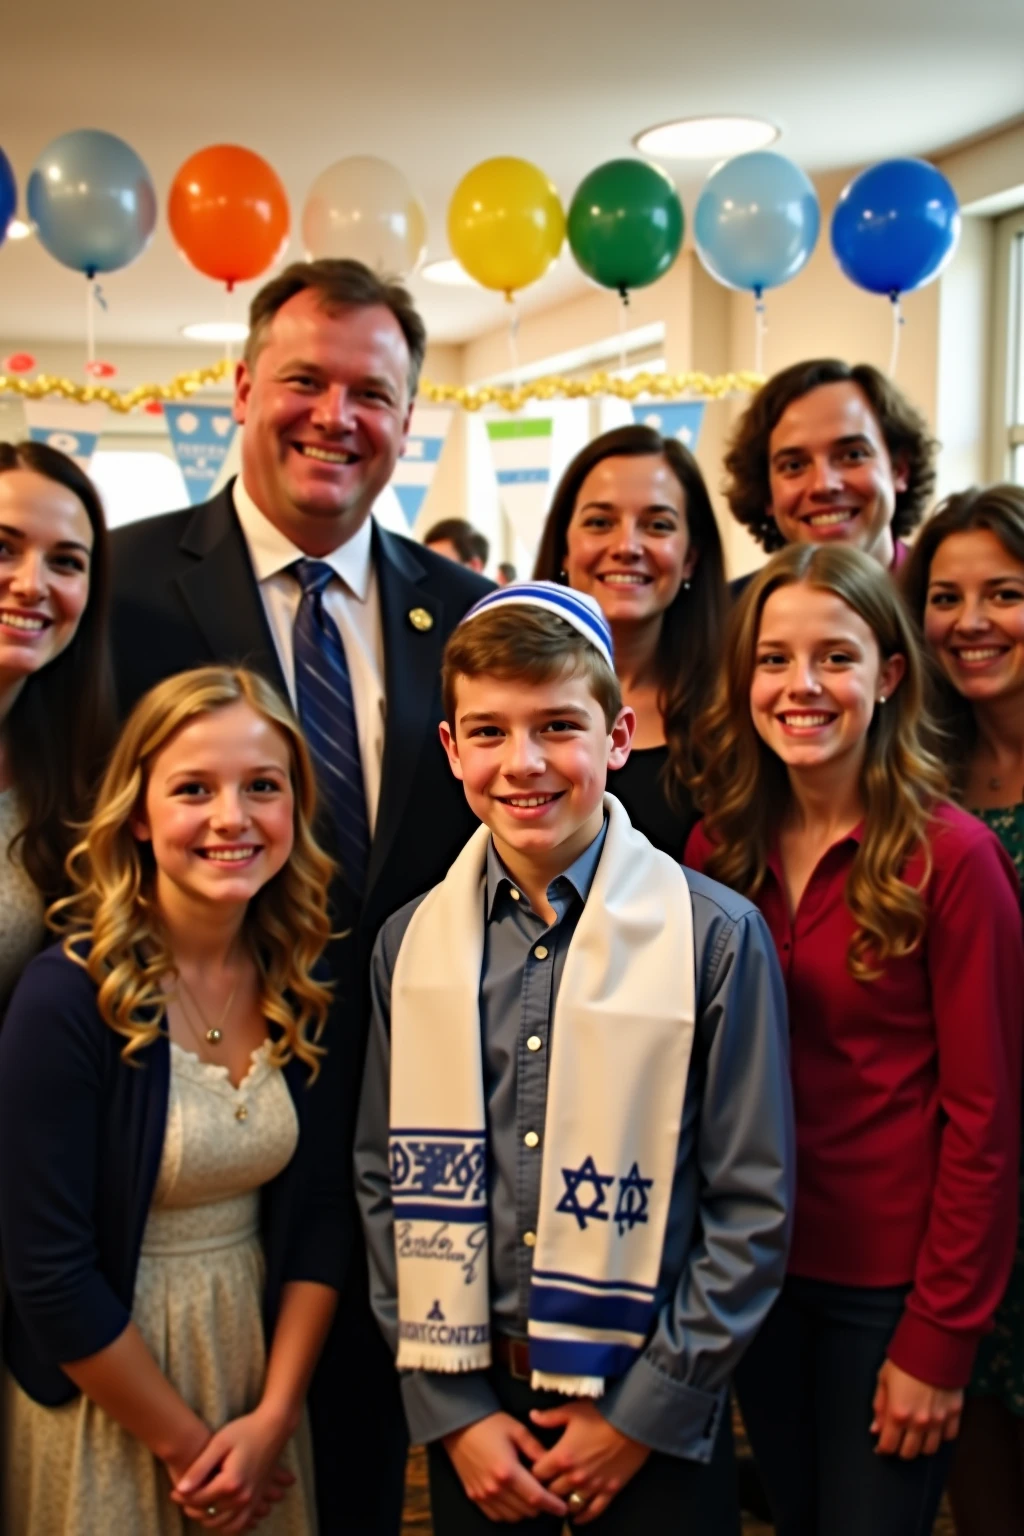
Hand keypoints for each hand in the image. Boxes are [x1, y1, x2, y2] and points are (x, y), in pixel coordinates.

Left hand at [171, 1406, 295, 1531]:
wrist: (273, 1427)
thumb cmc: (244, 1430)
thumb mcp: (219, 1443)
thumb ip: (199, 1468)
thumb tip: (180, 1489)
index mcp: (231, 1482)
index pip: (199, 1499)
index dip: (182, 1497)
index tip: (173, 1491)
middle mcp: (243, 1496)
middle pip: (209, 1514)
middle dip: (192, 1508)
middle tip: (183, 1498)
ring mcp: (252, 1500)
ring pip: (224, 1524)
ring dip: (208, 1520)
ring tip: (198, 1507)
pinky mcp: (258, 1500)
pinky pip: (241, 1524)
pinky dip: (228, 1526)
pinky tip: (219, 1518)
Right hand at [443, 1412, 568, 1522]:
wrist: (459, 1425)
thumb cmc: (490, 1423)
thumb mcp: (517, 1430)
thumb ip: (536, 1449)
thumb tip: (553, 1464)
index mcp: (508, 1471)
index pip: (536, 1497)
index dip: (552, 1505)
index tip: (563, 1507)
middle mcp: (494, 1488)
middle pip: (525, 1510)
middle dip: (541, 1506)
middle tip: (548, 1496)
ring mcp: (483, 1494)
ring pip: (512, 1516)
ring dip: (525, 1510)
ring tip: (531, 1496)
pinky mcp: (474, 1496)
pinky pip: (496, 1515)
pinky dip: (509, 1512)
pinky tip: (514, 1499)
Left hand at [529, 1401, 649, 1522]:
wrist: (632, 1421)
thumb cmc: (601, 1414)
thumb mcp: (572, 1411)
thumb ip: (550, 1417)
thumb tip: (532, 1416)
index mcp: (562, 1456)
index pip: (537, 1474)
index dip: (534, 1471)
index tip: (535, 1469)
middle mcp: (574, 1476)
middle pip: (551, 1492)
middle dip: (546, 1489)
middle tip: (546, 1486)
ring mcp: (592, 1486)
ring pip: (570, 1505)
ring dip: (564, 1502)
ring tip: (561, 1499)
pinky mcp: (609, 1491)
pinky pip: (593, 1511)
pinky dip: (583, 1517)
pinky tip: (578, 1518)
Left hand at [871, 1359, 962, 1458]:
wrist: (934, 1344)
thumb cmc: (905, 1359)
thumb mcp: (883, 1379)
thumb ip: (879, 1407)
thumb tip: (876, 1429)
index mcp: (898, 1414)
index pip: (889, 1446)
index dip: (883, 1448)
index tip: (881, 1446)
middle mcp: (919, 1422)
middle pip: (909, 1452)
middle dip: (900, 1448)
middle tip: (898, 1438)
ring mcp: (939, 1420)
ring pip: (930, 1449)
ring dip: (921, 1445)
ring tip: (916, 1435)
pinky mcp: (955, 1413)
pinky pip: (949, 1436)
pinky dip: (941, 1435)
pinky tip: (934, 1426)